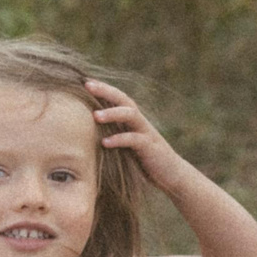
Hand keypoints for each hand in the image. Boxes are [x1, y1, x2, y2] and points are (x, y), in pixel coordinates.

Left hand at [87, 77, 191, 192]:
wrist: (172, 175)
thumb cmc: (144, 161)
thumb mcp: (126, 146)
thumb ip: (113, 136)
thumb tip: (86, 135)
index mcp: (133, 120)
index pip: (118, 98)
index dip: (103, 88)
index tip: (84, 81)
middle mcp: (140, 122)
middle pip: (124, 100)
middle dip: (106, 91)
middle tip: (87, 85)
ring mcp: (147, 133)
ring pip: (131, 115)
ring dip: (113, 113)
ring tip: (95, 116)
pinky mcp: (150, 148)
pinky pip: (135, 139)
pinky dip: (119, 140)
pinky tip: (105, 143)